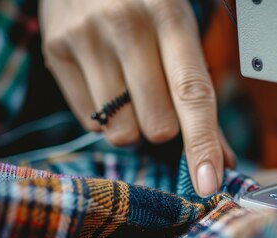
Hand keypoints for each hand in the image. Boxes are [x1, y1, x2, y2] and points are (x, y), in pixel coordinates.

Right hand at [39, 0, 235, 196]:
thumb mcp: (179, 27)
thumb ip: (199, 92)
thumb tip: (222, 157)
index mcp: (169, 12)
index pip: (192, 92)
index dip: (202, 143)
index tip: (209, 182)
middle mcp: (125, 24)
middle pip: (155, 124)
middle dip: (164, 128)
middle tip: (159, 101)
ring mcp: (85, 37)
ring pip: (119, 131)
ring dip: (132, 126)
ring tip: (130, 89)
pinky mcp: (55, 50)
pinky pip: (89, 122)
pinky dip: (104, 117)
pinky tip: (105, 82)